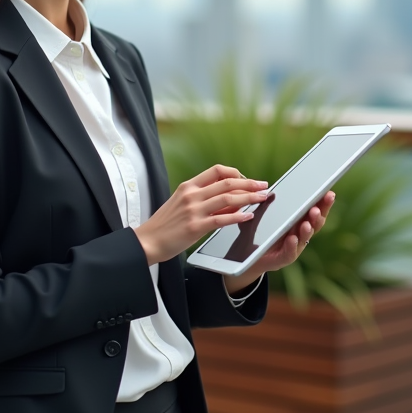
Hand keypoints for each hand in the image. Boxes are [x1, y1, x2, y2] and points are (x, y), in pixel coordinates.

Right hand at [134, 165, 269, 264]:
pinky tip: (248, 216)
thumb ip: (205, 200)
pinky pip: (221, 220)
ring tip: (262, 198)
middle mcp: (191, 195)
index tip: (247, 180)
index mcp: (188, 187)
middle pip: (226, 183)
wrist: (147, 241)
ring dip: (248, 198)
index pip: (216, 170)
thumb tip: (232, 201)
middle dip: (249, 184)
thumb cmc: (166, 225)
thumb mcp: (182, 204)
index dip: (235, 173)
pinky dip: (237, 217)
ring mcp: (193, 211)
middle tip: (264, 186)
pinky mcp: (194, 227)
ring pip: (227, 199)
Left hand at [224, 190, 335, 294]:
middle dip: (317, 216)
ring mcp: (295, 246)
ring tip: (306, 224)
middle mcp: (302, 233)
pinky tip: (292, 238)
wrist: (254, 255)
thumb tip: (271, 191)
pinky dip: (292, 245)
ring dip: (306, 230)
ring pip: (305, 238)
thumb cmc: (265, 232)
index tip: (329, 194)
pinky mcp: (285, 258)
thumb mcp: (270, 216)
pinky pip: (290, 252)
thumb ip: (273, 205)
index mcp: (301, 220)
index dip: (324, 203)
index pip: (316, 210)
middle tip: (315, 209)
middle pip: (315, 224)